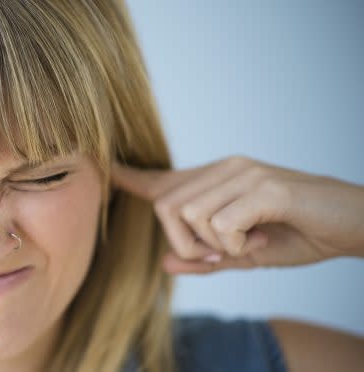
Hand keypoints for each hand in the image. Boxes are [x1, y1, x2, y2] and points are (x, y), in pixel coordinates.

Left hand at [111, 156, 363, 273]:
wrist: (351, 225)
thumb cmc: (297, 234)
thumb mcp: (243, 255)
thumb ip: (205, 259)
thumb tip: (165, 264)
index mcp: (216, 180)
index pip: (162, 179)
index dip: (130, 178)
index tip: (106, 170)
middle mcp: (224, 168)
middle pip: (165, 206)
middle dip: (185, 242)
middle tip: (221, 254)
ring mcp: (242, 174)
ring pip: (188, 214)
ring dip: (212, 245)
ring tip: (245, 244)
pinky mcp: (263, 187)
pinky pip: (220, 224)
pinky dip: (235, 245)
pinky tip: (260, 238)